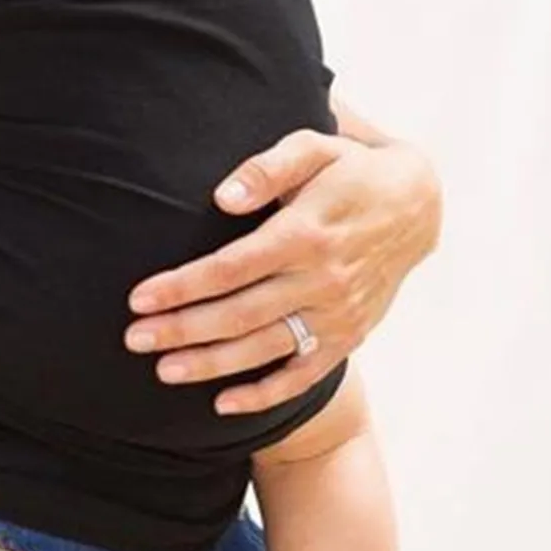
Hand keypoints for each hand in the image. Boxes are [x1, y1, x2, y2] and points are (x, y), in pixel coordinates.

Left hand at [125, 129, 440, 413]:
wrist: (417, 206)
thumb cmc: (350, 169)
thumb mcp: (314, 147)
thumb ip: (266, 169)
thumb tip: (221, 199)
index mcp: (305, 233)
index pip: (230, 268)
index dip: (182, 286)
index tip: (139, 298)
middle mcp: (322, 280)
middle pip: (238, 314)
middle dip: (181, 329)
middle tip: (133, 339)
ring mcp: (337, 314)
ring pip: (264, 348)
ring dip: (210, 364)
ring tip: (163, 370)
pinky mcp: (349, 335)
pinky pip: (304, 375)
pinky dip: (264, 393)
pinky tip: (223, 403)